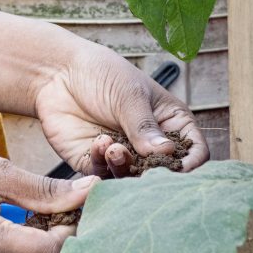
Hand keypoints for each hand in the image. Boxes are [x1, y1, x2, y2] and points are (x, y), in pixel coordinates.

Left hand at [30, 38, 209, 178]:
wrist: (57, 73)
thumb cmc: (101, 74)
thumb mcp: (130, 95)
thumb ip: (146, 127)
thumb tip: (168, 153)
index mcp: (170, 123)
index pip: (194, 151)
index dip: (192, 164)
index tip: (179, 168)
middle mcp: (149, 144)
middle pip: (164, 173)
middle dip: (154, 174)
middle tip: (144, 168)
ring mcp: (124, 155)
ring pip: (133, 179)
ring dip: (125, 169)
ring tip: (115, 149)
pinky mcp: (95, 163)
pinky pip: (103, 176)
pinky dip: (103, 164)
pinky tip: (98, 142)